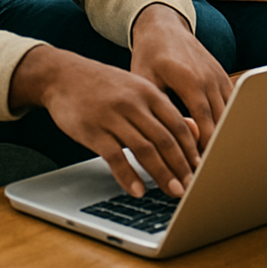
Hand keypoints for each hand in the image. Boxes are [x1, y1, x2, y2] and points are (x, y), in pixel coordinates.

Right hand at [9, 43, 201, 199]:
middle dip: (180, 165)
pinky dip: (128, 176)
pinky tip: (138, 191)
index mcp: (150, 92)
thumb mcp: (139, 89)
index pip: (178, 124)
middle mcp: (135, 104)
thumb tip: (193, 129)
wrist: (65, 76)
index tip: (201, 167)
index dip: (191, 148)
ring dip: (161, 173)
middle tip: (191, 185)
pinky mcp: (93, 131)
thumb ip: (162, 108)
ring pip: (144, 149)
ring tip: (172, 191)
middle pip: (165, 139)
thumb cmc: (107, 86)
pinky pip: (115, 157)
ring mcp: (114, 117)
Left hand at [130, 4, 231, 152]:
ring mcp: (218, 75)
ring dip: (223, 136)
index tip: (199, 166)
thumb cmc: (150, 56)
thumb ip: (156, 108)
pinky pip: (230, 102)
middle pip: (219, 118)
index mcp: (188, 78)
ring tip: (216, 161)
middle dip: (215, 147)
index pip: (201, 118)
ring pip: (228, 112)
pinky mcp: (222, 75)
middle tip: (208, 173)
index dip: (202, 144)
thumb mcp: (144, 81)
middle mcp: (207, 76)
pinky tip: (219, 140)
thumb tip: (166, 137)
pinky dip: (226, 122)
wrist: (165, 28)